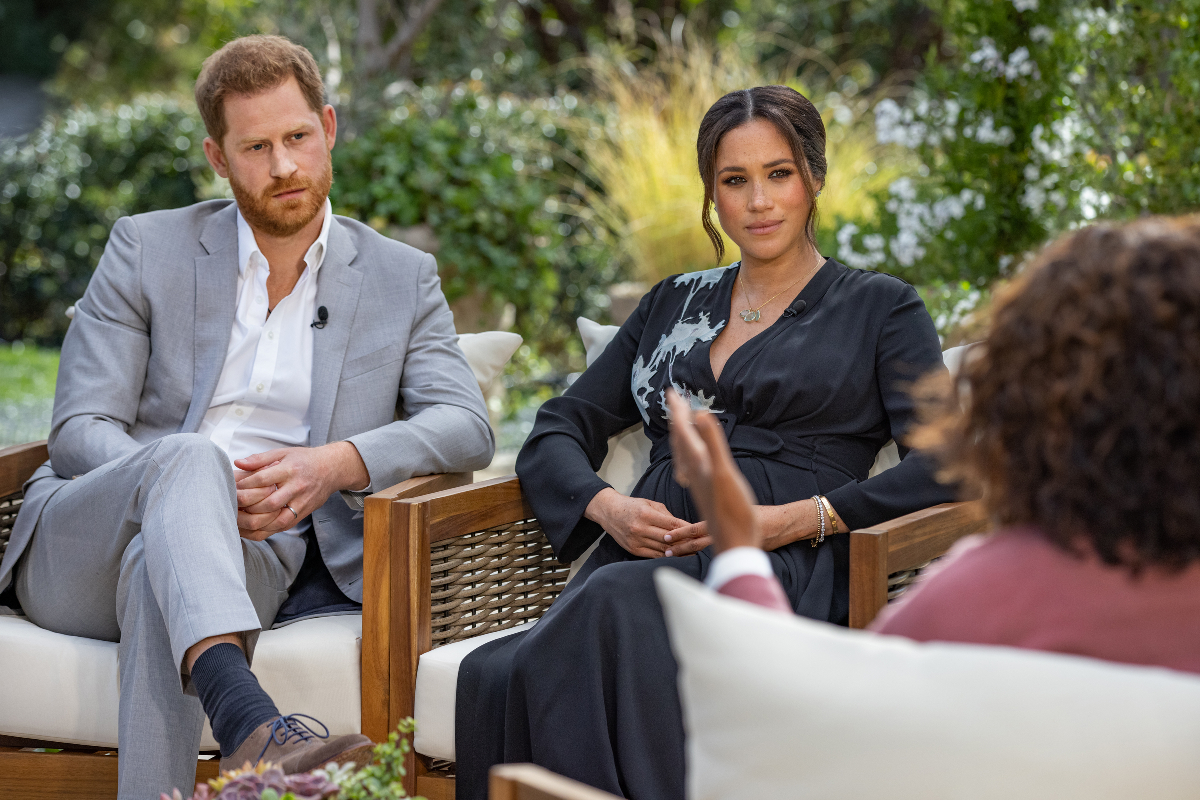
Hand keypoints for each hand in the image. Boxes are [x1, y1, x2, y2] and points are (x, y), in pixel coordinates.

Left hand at [233, 442, 368, 540]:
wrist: (332, 469)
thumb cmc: (304, 460)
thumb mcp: (283, 453)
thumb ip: (259, 459)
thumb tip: (238, 463)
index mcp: (290, 469)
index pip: (263, 479)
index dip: (245, 485)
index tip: (231, 487)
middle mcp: (297, 487)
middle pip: (268, 503)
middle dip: (246, 507)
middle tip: (230, 506)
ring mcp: (301, 503)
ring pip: (276, 520)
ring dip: (254, 523)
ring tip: (237, 521)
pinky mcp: (302, 514)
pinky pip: (282, 527)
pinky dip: (264, 530)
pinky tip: (250, 529)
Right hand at [584, 487, 702, 557]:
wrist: (609, 512)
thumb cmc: (632, 506)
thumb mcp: (650, 503)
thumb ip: (666, 515)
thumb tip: (684, 526)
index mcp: (646, 514)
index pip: (672, 524)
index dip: (686, 529)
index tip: (698, 533)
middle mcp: (640, 528)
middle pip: (668, 539)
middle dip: (685, 542)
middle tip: (699, 544)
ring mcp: (636, 540)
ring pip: (662, 549)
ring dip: (678, 551)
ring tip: (691, 552)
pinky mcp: (633, 549)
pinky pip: (654, 555)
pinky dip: (666, 556)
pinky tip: (676, 556)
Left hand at [667, 390, 760, 552]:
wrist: (736, 543)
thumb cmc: (734, 511)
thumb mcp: (724, 473)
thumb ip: (712, 443)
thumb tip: (699, 413)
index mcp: (698, 463)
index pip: (683, 431)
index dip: (678, 410)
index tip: (671, 391)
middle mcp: (694, 472)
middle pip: (680, 440)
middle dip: (676, 419)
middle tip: (673, 399)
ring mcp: (698, 483)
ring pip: (684, 454)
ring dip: (681, 435)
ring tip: (680, 424)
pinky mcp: (705, 492)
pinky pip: (690, 467)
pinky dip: (689, 454)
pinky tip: (692, 459)